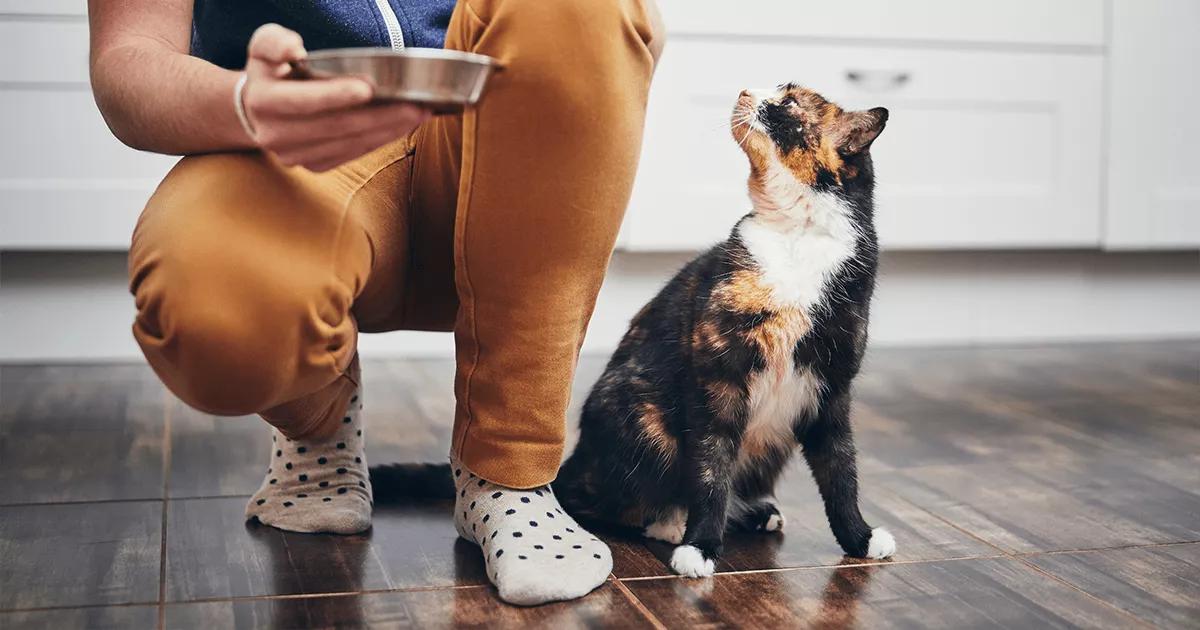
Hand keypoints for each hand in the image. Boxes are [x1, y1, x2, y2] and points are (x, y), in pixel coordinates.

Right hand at [240, 24, 431, 171]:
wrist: (255, 112)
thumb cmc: (269, 72)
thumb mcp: (263, 47)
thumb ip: (275, 42)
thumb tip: (294, 49)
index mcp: (263, 102)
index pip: (303, 101)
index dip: (335, 95)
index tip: (368, 88)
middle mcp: (276, 135)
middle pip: (336, 127)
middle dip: (379, 116)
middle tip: (416, 105)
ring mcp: (295, 156)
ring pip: (349, 144)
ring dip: (388, 131)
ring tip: (419, 115)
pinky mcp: (313, 166)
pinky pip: (352, 155)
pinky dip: (379, 141)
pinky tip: (401, 128)